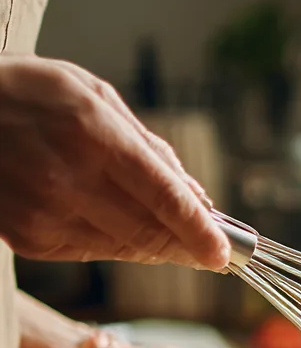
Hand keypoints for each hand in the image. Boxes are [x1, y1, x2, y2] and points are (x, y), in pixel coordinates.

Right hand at [0, 56, 228, 268]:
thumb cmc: (29, 95)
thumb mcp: (91, 95)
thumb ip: (149, 147)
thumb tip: (197, 196)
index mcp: (91, 134)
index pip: (164, 198)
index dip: (201, 231)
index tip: (224, 252)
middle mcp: (67, 179)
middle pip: (151, 233)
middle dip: (187, 246)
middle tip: (209, 249)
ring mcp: (45, 214)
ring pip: (127, 248)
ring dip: (157, 246)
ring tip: (169, 234)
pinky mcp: (30, 239)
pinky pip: (93, 252)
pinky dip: (116, 243)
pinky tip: (113, 222)